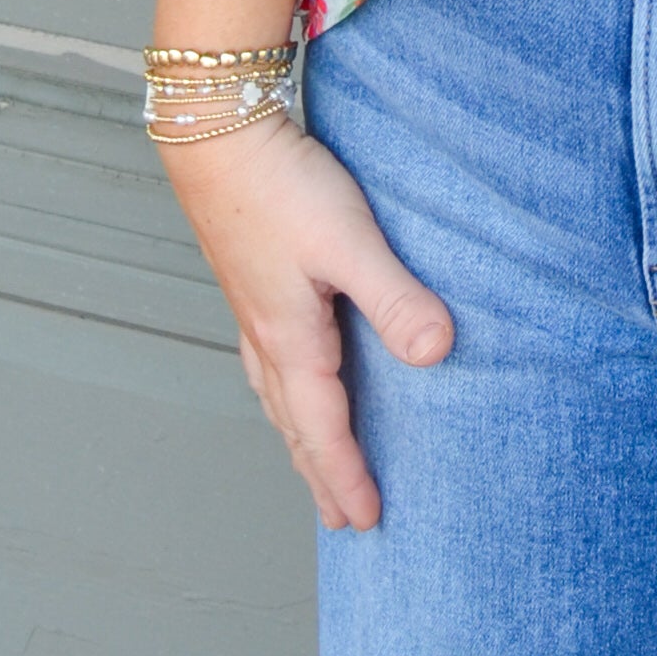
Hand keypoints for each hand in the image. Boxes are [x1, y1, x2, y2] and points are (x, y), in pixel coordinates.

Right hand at [160, 116, 451, 528]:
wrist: (219, 134)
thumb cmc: (282, 185)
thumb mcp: (349, 241)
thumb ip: (394, 297)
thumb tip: (437, 353)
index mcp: (291, 340)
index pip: (323, 429)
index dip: (346, 476)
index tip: (367, 521)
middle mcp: (266, 336)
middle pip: (295, 425)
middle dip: (320, 474)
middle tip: (343, 520)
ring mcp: (253, 311)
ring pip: (277, 397)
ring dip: (299, 437)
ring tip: (314, 463)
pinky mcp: (253, 282)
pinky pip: (270, 363)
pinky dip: (286, 393)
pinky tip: (292, 376)